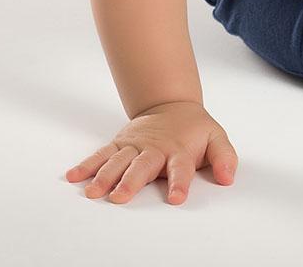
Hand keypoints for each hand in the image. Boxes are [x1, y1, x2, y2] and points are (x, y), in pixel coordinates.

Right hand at [64, 101, 237, 204]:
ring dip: (105, 176)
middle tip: (120, 197)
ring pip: (118, 161)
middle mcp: (155, 149)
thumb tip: (228, 177)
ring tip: (93, 192)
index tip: (176, 198)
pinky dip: (88, 164)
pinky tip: (74, 176)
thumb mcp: (216, 137)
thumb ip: (224, 157)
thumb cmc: (194, 129)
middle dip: (131, 182)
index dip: (180, 183)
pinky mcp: (120, 144)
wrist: (172, 105)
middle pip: (142, 167)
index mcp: (179, 151)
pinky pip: (102, 154)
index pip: (181, 168)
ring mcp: (135, 146)